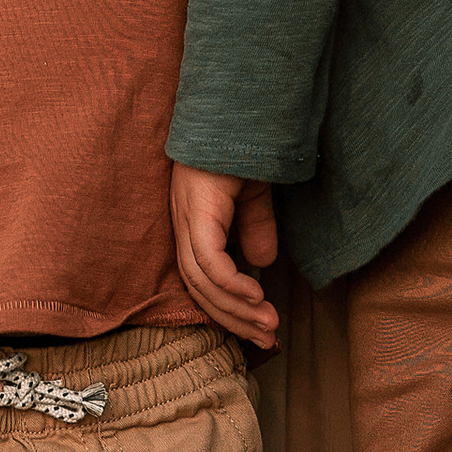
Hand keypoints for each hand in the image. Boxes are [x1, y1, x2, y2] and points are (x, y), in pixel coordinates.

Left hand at [170, 163, 280, 350]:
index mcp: (193, 224)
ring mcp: (187, 216)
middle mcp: (184, 224)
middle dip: (234, 319)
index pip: (202, 281)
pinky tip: (254, 296)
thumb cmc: (243, 148)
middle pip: (199, 288)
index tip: (259, 331)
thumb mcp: (254, 197)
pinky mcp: (198, 208)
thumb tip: (261, 265)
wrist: (238, 112)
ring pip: (202, 280)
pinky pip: (209, 259)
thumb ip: (255, 228)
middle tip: (267, 340)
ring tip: (267, 325)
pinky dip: (230, 283)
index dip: (228, 309)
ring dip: (237, 308)